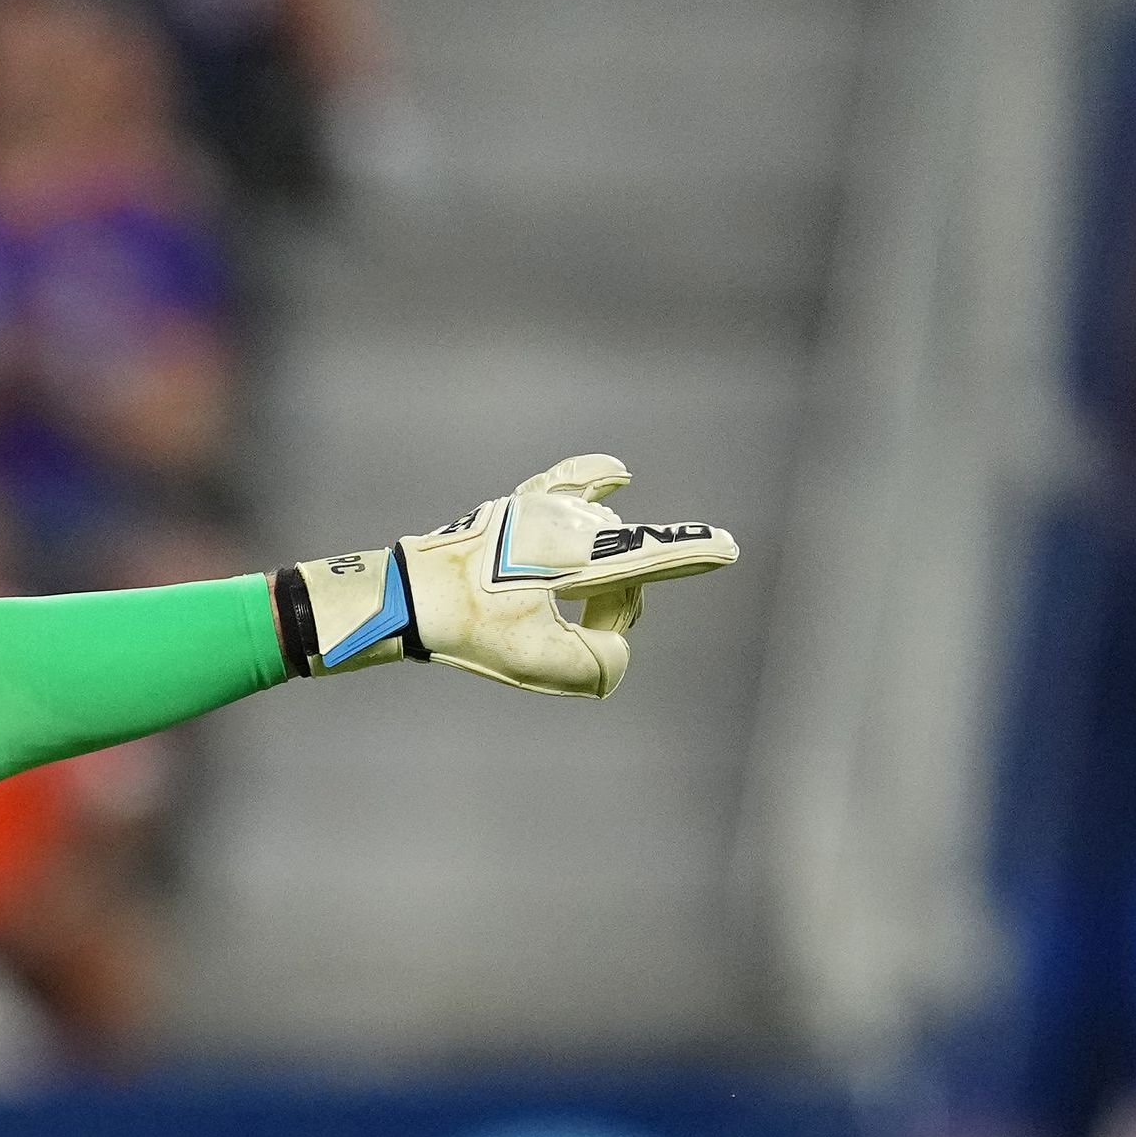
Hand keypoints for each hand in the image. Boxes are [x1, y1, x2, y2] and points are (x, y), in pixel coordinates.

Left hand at [283, 455, 738, 697]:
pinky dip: (595, 478)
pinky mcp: (518, 507)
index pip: (649, 555)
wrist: (408, 597)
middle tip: (581, 630)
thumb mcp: (543, 665)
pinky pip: (568, 482)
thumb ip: (601, 662)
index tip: (727, 548)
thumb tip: (612, 645)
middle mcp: (567, 521)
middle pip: (623, 566)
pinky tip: (617, 471)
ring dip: (598, 574)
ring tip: (565, 597)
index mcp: (576, 557)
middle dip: (613, 606)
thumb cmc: (470, 631)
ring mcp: (543, 508)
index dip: (691, 555)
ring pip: (602, 538)